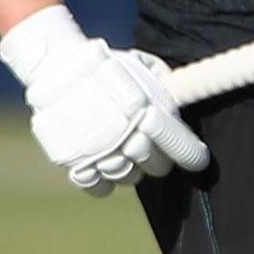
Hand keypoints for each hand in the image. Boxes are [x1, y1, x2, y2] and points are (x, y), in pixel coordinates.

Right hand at [0, 5, 208, 196]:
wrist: (57, 69)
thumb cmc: (106, 66)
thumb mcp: (143, 64)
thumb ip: (166, 85)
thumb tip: (182, 101)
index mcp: (148, 114)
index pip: (181, 148)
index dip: (192, 156)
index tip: (196, 160)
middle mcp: (127, 138)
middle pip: (157, 167)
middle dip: (159, 158)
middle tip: (151, 145)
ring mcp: (101, 155)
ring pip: (130, 178)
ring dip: (132, 167)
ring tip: (123, 149)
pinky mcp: (75, 165)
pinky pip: (99, 188)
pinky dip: (105, 180)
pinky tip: (104, 163)